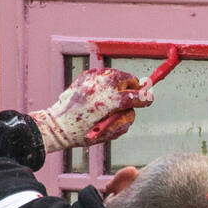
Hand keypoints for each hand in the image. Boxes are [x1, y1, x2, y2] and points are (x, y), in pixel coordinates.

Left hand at [31, 68, 153, 152]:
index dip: (144, 98)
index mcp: (109, 103)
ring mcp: (92, 79)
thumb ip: (126, 118)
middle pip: (128, 79)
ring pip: (116, 74)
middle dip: (131, 87)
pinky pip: (103, 74)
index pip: (135, 96)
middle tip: (129, 96)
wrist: (58, 125)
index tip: (149, 99)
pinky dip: (106, 81)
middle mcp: (102, 87)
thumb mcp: (109, 132)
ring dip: (119, 83)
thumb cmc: (85, 133)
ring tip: (112, 95)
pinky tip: (100, 92)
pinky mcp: (85, 76)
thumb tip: (138, 105)